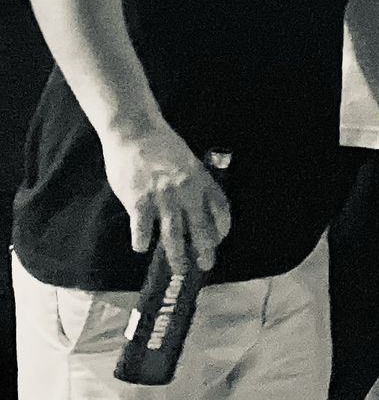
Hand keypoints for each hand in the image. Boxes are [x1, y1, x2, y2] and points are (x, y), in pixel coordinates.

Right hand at [101, 126, 229, 272]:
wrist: (135, 132)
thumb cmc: (161, 146)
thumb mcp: (187, 160)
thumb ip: (193, 182)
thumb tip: (196, 206)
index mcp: (200, 177)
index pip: (220, 206)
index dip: (222, 225)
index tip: (220, 239)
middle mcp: (186, 189)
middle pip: (200, 225)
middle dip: (205, 247)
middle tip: (206, 264)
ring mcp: (163, 196)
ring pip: (174, 232)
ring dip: (177, 253)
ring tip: (179, 268)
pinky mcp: (139, 199)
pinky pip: (143, 226)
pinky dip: (142, 239)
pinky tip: (142, 248)